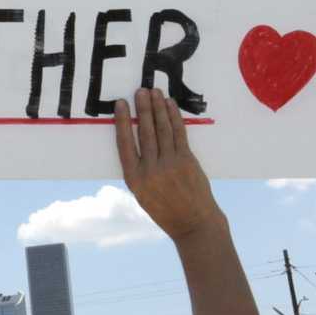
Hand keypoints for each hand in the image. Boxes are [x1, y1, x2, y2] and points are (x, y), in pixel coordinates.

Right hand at [115, 88, 219, 240]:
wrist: (193, 224)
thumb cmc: (166, 210)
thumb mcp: (143, 194)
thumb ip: (139, 171)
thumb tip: (137, 140)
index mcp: (135, 179)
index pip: (125, 144)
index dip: (123, 122)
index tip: (121, 104)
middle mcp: (151, 170)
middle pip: (145, 132)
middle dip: (143, 109)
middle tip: (140, 90)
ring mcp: (170, 164)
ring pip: (162, 129)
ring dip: (158, 108)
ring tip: (154, 92)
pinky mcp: (187, 161)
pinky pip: (179, 133)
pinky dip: (174, 117)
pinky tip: (170, 105)